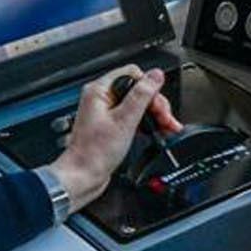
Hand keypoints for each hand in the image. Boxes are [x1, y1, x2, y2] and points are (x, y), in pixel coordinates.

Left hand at [52, 64, 178, 209]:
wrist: (84, 176)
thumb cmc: (95, 152)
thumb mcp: (124, 121)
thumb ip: (141, 95)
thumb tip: (155, 75)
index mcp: (99, 91)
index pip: (132, 74)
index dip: (149, 88)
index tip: (158, 104)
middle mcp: (101, 98)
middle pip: (138, 89)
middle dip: (156, 104)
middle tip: (165, 119)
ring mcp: (106, 112)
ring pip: (138, 104)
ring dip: (155, 114)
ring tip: (166, 127)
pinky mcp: (111, 125)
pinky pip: (133, 117)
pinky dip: (146, 123)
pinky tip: (157, 131)